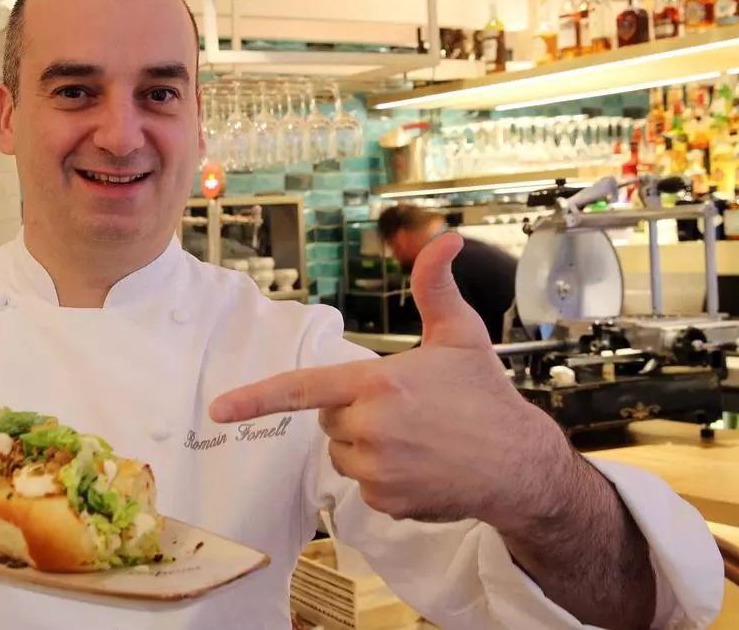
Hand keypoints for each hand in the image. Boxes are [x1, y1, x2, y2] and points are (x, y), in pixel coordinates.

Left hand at [210, 233, 572, 532]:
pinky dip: (384, 478)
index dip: (255, 399)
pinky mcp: (384, 501)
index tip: (218, 411)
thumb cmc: (487, 398)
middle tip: (406, 410)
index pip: (302, 389)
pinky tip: (421, 468)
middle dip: (354, 412)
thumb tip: (445, 238)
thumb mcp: (461, 336)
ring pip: (342, 453)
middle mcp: (370, 426)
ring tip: (417, 440)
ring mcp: (376, 468)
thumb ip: (436, 287)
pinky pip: (362, 485)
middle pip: (329, 418)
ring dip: (366, 446)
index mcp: (378, 383)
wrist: (521, 467)